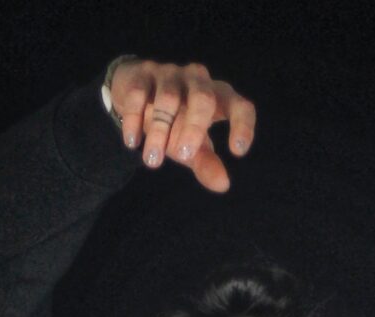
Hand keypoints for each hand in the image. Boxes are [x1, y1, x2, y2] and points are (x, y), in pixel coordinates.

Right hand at [108, 59, 255, 190]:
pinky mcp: (143, 74)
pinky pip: (140, 94)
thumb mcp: (192, 147)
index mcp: (218, 97)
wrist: (136, 98)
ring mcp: (170, 73)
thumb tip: (223, 185)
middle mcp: (198, 79)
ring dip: (159, 132)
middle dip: (194, 128)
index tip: (237, 152)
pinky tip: (132, 142)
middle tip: (183, 156)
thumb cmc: (174, 124)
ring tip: (152, 161)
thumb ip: (206, 163)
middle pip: (203, 97)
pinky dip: (135, 120)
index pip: (240, 105)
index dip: (243, 125)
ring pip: (168, 98)